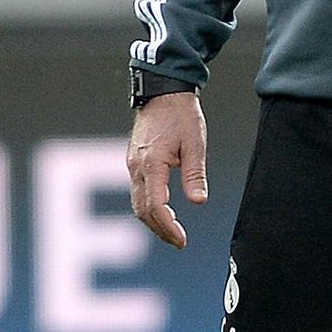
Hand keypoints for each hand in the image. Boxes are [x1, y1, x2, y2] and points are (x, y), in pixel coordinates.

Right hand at [126, 92, 207, 249]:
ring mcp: (132, 162)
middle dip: (160, 229)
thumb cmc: (181, 114)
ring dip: (153, 220)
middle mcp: (136, 165)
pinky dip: (149, 206)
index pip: (155, 206)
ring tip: (173, 230)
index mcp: (151, 163)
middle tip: (179, 241)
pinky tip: (164, 209)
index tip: (182, 241)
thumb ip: (194, 173)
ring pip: (137, 201)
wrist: (163, 90)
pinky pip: (137, 190)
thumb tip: (198, 202)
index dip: (168, 228)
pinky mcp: (134, 159)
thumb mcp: (195, 143)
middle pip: (142, 209)